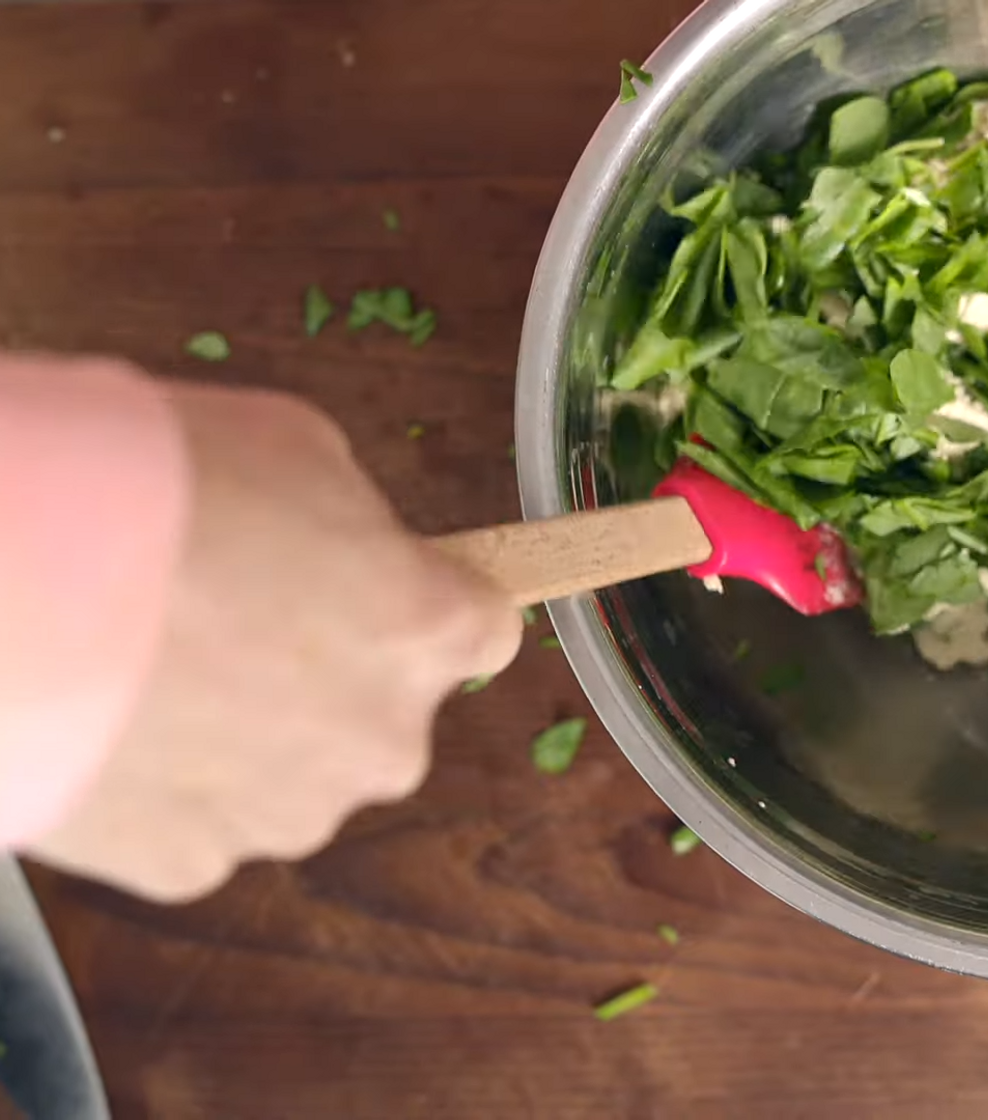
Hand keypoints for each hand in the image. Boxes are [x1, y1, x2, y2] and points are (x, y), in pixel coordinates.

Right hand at [29, 382, 520, 900]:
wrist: (11, 590)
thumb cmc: (160, 491)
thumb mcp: (295, 451)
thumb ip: (354, 525)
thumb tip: (353, 556)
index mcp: (429, 631)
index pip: (484, 630)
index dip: (433, 606)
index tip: (398, 596)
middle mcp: (383, 742)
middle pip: (387, 713)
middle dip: (335, 675)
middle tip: (242, 619)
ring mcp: (289, 814)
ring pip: (297, 773)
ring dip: (254, 733)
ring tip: (160, 667)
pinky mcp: (193, 866)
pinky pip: (207, 818)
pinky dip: (174, 783)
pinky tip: (120, 724)